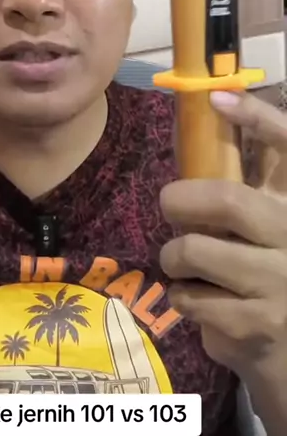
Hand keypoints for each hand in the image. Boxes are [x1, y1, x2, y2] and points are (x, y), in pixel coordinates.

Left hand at [159, 91, 286, 377]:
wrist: (285, 347)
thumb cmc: (263, 267)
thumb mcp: (259, 219)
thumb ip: (234, 176)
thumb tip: (190, 116)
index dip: (258, 117)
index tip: (219, 98)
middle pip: (226, 199)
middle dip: (180, 200)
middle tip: (170, 205)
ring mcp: (279, 281)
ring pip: (194, 250)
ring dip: (173, 255)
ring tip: (182, 261)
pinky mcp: (255, 323)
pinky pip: (188, 295)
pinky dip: (180, 295)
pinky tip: (199, 300)